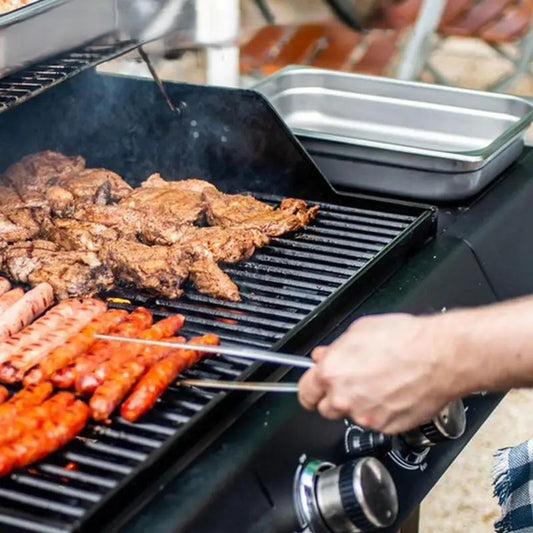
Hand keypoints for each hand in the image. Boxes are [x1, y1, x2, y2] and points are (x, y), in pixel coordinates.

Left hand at [298, 313, 461, 433]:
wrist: (440, 356)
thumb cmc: (405, 339)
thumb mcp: (360, 331)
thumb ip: (335, 349)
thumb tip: (324, 356)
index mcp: (332, 372)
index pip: (305, 392)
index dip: (310, 390)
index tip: (313, 390)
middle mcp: (344, 397)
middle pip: (325, 408)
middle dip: (334, 398)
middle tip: (351, 383)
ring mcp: (365, 415)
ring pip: (352, 416)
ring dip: (359, 405)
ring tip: (380, 384)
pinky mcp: (387, 427)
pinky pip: (377, 422)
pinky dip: (382, 412)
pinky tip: (393, 393)